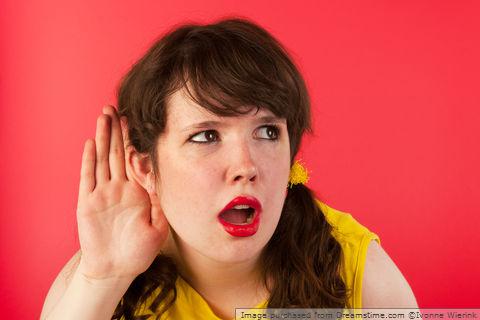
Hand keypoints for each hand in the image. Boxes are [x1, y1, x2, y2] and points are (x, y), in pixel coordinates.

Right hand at [76, 106, 167, 280]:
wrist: (116, 269)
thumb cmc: (138, 252)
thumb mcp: (159, 227)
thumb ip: (161, 205)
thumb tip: (165, 182)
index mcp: (136, 192)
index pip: (134, 161)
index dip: (134, 142)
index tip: (137, 122)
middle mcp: (119, 189)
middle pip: (117, 153)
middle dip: (117, 130)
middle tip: (116, 108)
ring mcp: (102, 194)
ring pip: (103, 159)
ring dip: (103, 137)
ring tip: (104, 116)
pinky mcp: (87, 203)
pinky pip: (88, 177)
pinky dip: (90, 160)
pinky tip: (92, 143)